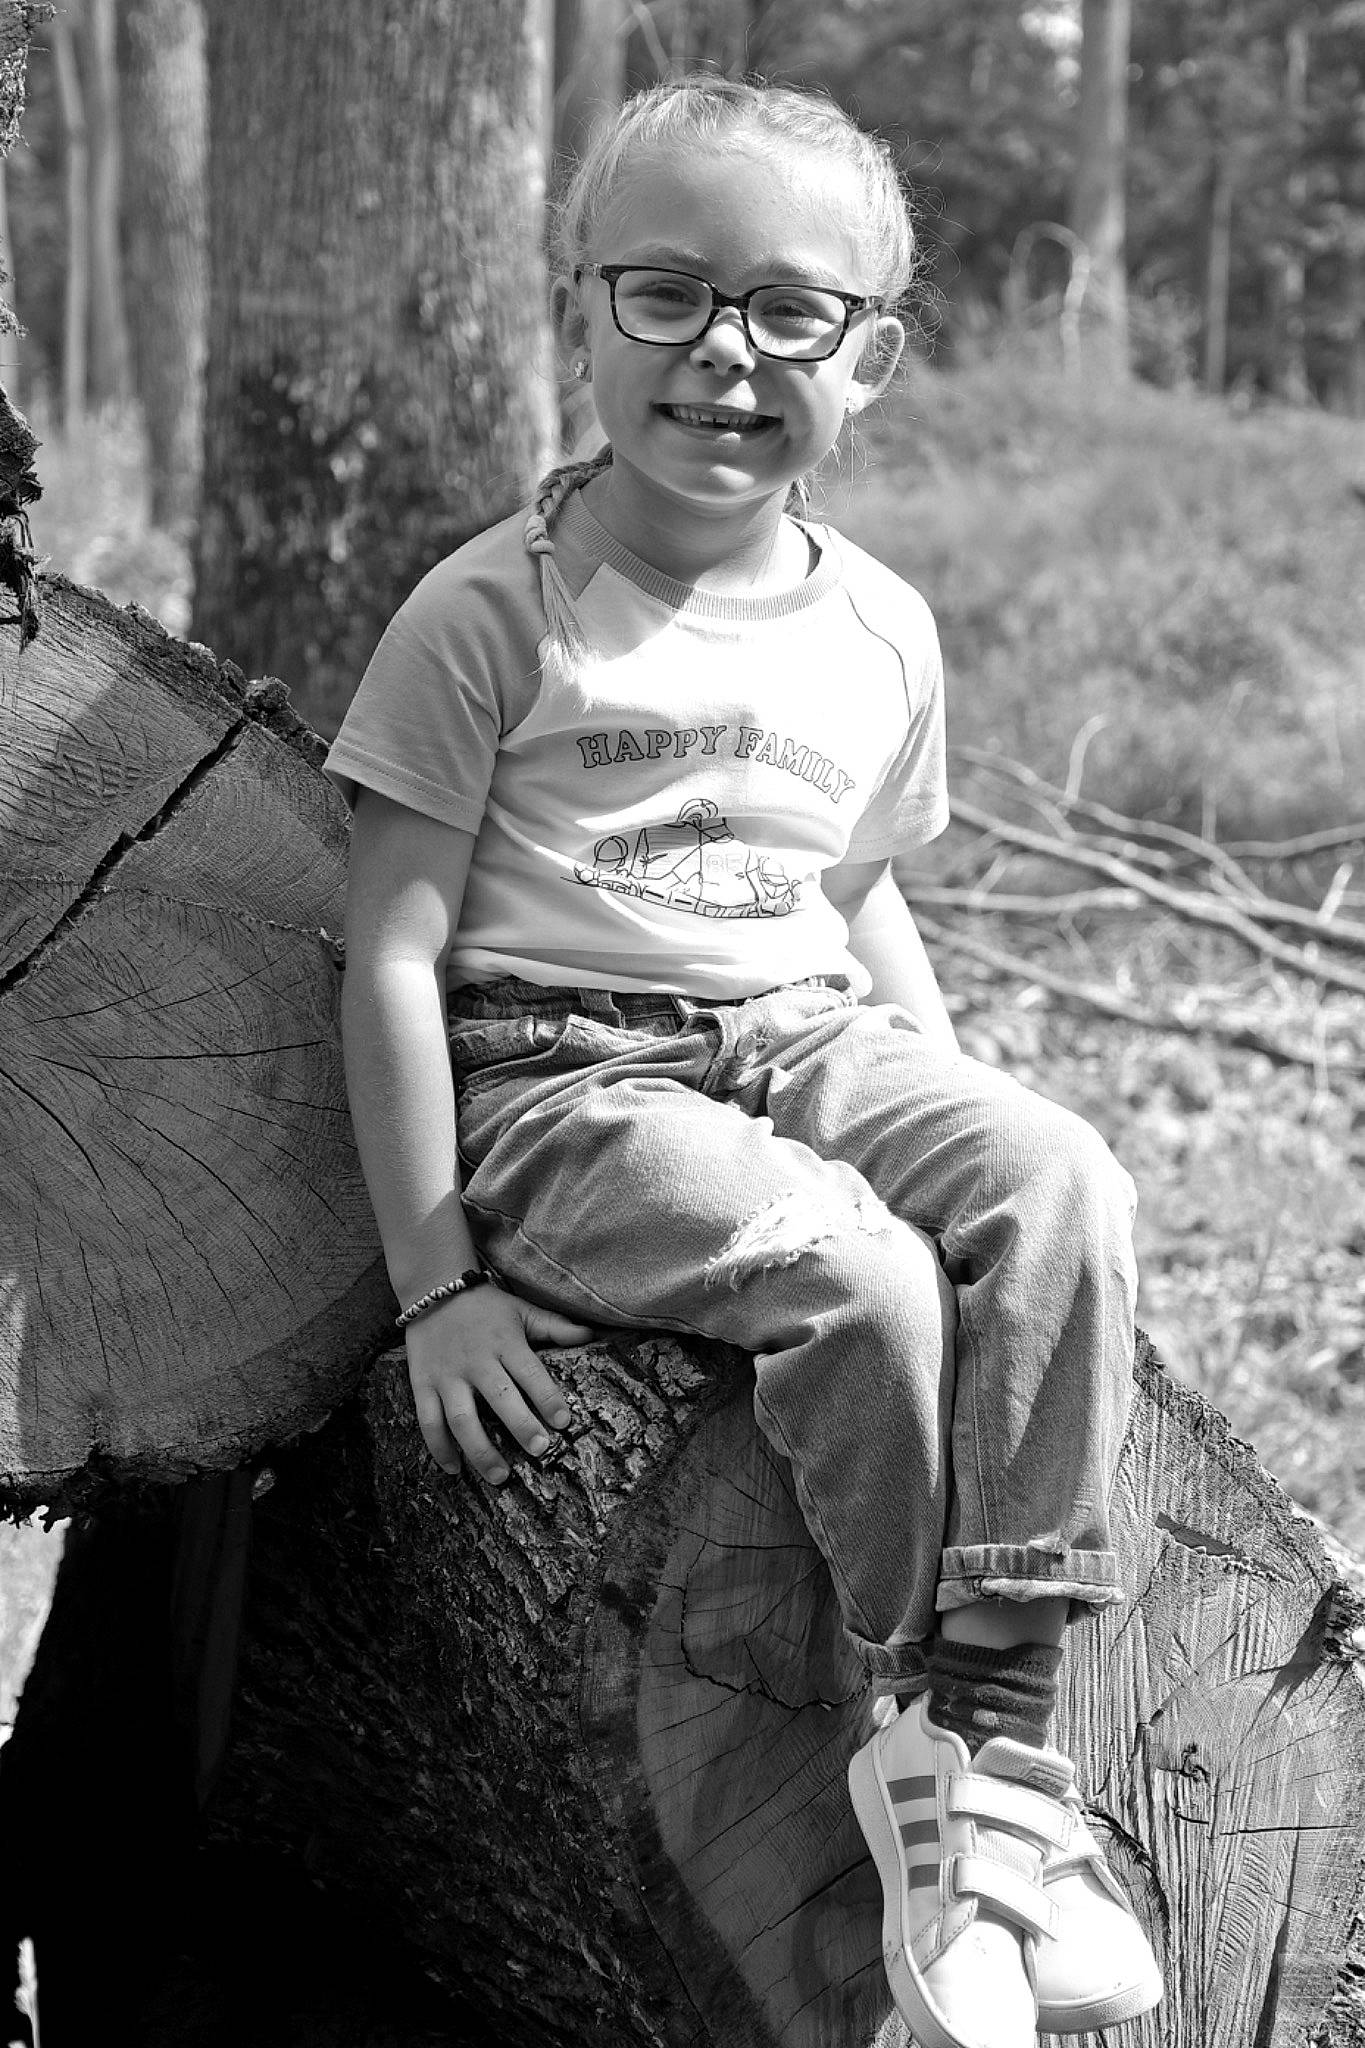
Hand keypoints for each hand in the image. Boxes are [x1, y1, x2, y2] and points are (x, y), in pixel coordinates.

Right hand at [404, 1283, 594, 1482]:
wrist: (432, 1287)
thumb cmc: (485, 1306)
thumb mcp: (521, 1310)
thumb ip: (554, 1326)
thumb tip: (590, 1334)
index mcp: (505, 1343)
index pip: (531, 1373)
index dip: (548, 1398)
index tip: (564, 1422)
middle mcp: (476, 1361)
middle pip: (500, 1398)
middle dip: (521, 1426)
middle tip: (540, 1450)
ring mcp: (447, 1375)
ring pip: (462, 1418)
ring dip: (480, 1450)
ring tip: (500, 1476)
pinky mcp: (423, 1384)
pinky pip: (428, 1421)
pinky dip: (439, 1448)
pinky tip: (454, 1469)